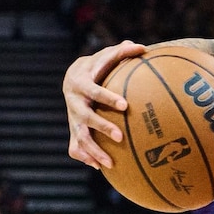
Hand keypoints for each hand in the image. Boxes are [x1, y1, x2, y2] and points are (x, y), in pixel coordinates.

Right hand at [64, 40, 146, 168]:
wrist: (72, 79)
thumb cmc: (97, 68)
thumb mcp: (105, 58)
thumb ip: (121, 53)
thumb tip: (142, 46)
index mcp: (81, 83)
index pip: (94, 91)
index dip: (108, 98)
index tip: (125, 106)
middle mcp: (73, 102)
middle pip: (85, 117)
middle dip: (102, 127)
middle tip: (120, 137)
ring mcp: (71, 117)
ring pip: (79, 137)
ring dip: (94, 151)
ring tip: (111, 164)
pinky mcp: (73, 129)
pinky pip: (75, 147)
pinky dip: (86, 157)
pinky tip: (100, 167)